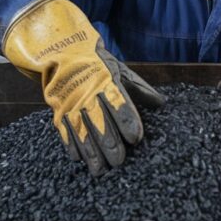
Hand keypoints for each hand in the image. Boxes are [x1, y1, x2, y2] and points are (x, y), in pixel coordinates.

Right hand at [3, 0, 164, 174]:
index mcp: (106, 82)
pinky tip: (79, 159)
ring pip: (82, 132)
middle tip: (120, 161)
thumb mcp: (120, 70)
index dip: (127, 122)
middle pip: (100, 122)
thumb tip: (162, 103)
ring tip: (100, 169)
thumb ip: (140, 89)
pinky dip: (71, 146)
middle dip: (110, 143)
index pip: (119, 104)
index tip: (136, 138)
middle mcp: (87, 94)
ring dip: (91, 152)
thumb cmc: (97, 63)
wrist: (60, 50)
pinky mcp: (58, 110)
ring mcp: (70, 103)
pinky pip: (64, 131)